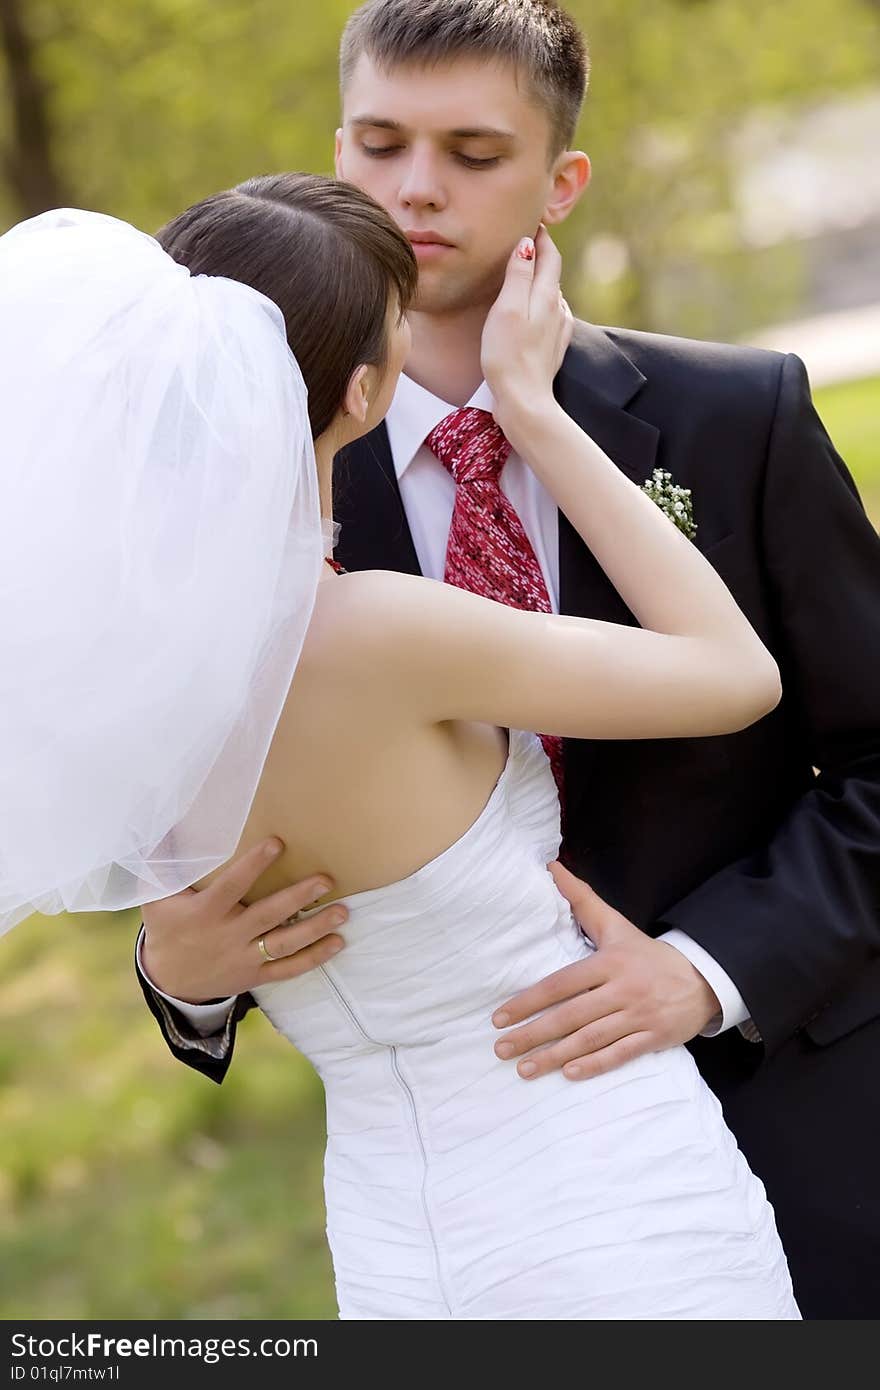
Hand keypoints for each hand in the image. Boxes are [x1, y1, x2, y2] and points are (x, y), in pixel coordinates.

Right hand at [140, 838, 346, 1002]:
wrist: (168, 979)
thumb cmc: (167, 926)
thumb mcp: (156, 895)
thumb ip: (164, 860)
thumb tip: (165, 822)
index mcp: (205, 913)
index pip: (232, 885)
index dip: (254, 864)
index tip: (277, 843)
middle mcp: (228, 936)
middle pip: (268, 915)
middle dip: (298, 897)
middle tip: (326, 880)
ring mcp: (243, 958)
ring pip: (284, 944)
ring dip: (315, 928)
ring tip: (343, 911)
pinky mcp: (255, 976)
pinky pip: (288, 969)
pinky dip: (314, 958)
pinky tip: (337, 942)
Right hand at [481, 224, 573, 442]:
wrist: (524, 400)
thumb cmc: (508, 355)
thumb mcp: (508, 308)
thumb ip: (518, 275)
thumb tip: (527, 244)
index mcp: (546, 296)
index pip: (550, 255)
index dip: (541, 236)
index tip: (530, 220)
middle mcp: (557, 310)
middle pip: (551, 274)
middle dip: (540, 255)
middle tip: (526, 239)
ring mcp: (558, 331)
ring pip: (551, 296)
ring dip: (540, 280)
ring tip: (526, 272)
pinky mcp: (552, 349)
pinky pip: (551, 317)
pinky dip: (542, 304)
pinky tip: (536, 311)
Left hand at [491, 861, 719, 1080]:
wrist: (702, 978)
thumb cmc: (646, 953)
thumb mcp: (615, 924)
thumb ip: (581, 898)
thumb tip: (551, 867)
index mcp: (608, 962)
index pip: (561, 984)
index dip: (528, 1001)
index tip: (500, 1017)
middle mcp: (622, 990)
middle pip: (571, 1016)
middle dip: (533, 1034)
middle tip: (502, 1048)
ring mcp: (638, 1016)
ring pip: (591, 1039)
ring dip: (555, 1056)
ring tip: (525, 1069)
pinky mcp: (653, 1038)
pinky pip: (619, 1055)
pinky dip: (594, 1065)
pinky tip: (568, 1073)